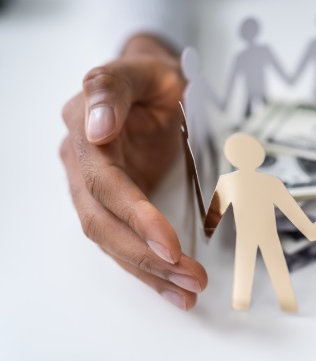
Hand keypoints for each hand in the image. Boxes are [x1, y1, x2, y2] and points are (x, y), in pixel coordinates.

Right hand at [60, 35, 207, 309]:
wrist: (154, 87)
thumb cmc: (153, 77)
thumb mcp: (142, 69)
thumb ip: (113, 88)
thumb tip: (95, 128)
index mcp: (83, 125)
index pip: (104, 180)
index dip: (134, 213)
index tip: (167, 242)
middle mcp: (80, 161)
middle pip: (102, 220)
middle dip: (146, 252)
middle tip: (189, 275)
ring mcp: (92, 186)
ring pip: (110, 239)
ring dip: (148, 269)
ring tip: (188, 290)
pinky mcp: (111, 203)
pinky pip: (122, 241)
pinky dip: (147, 269)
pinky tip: (173, 290)